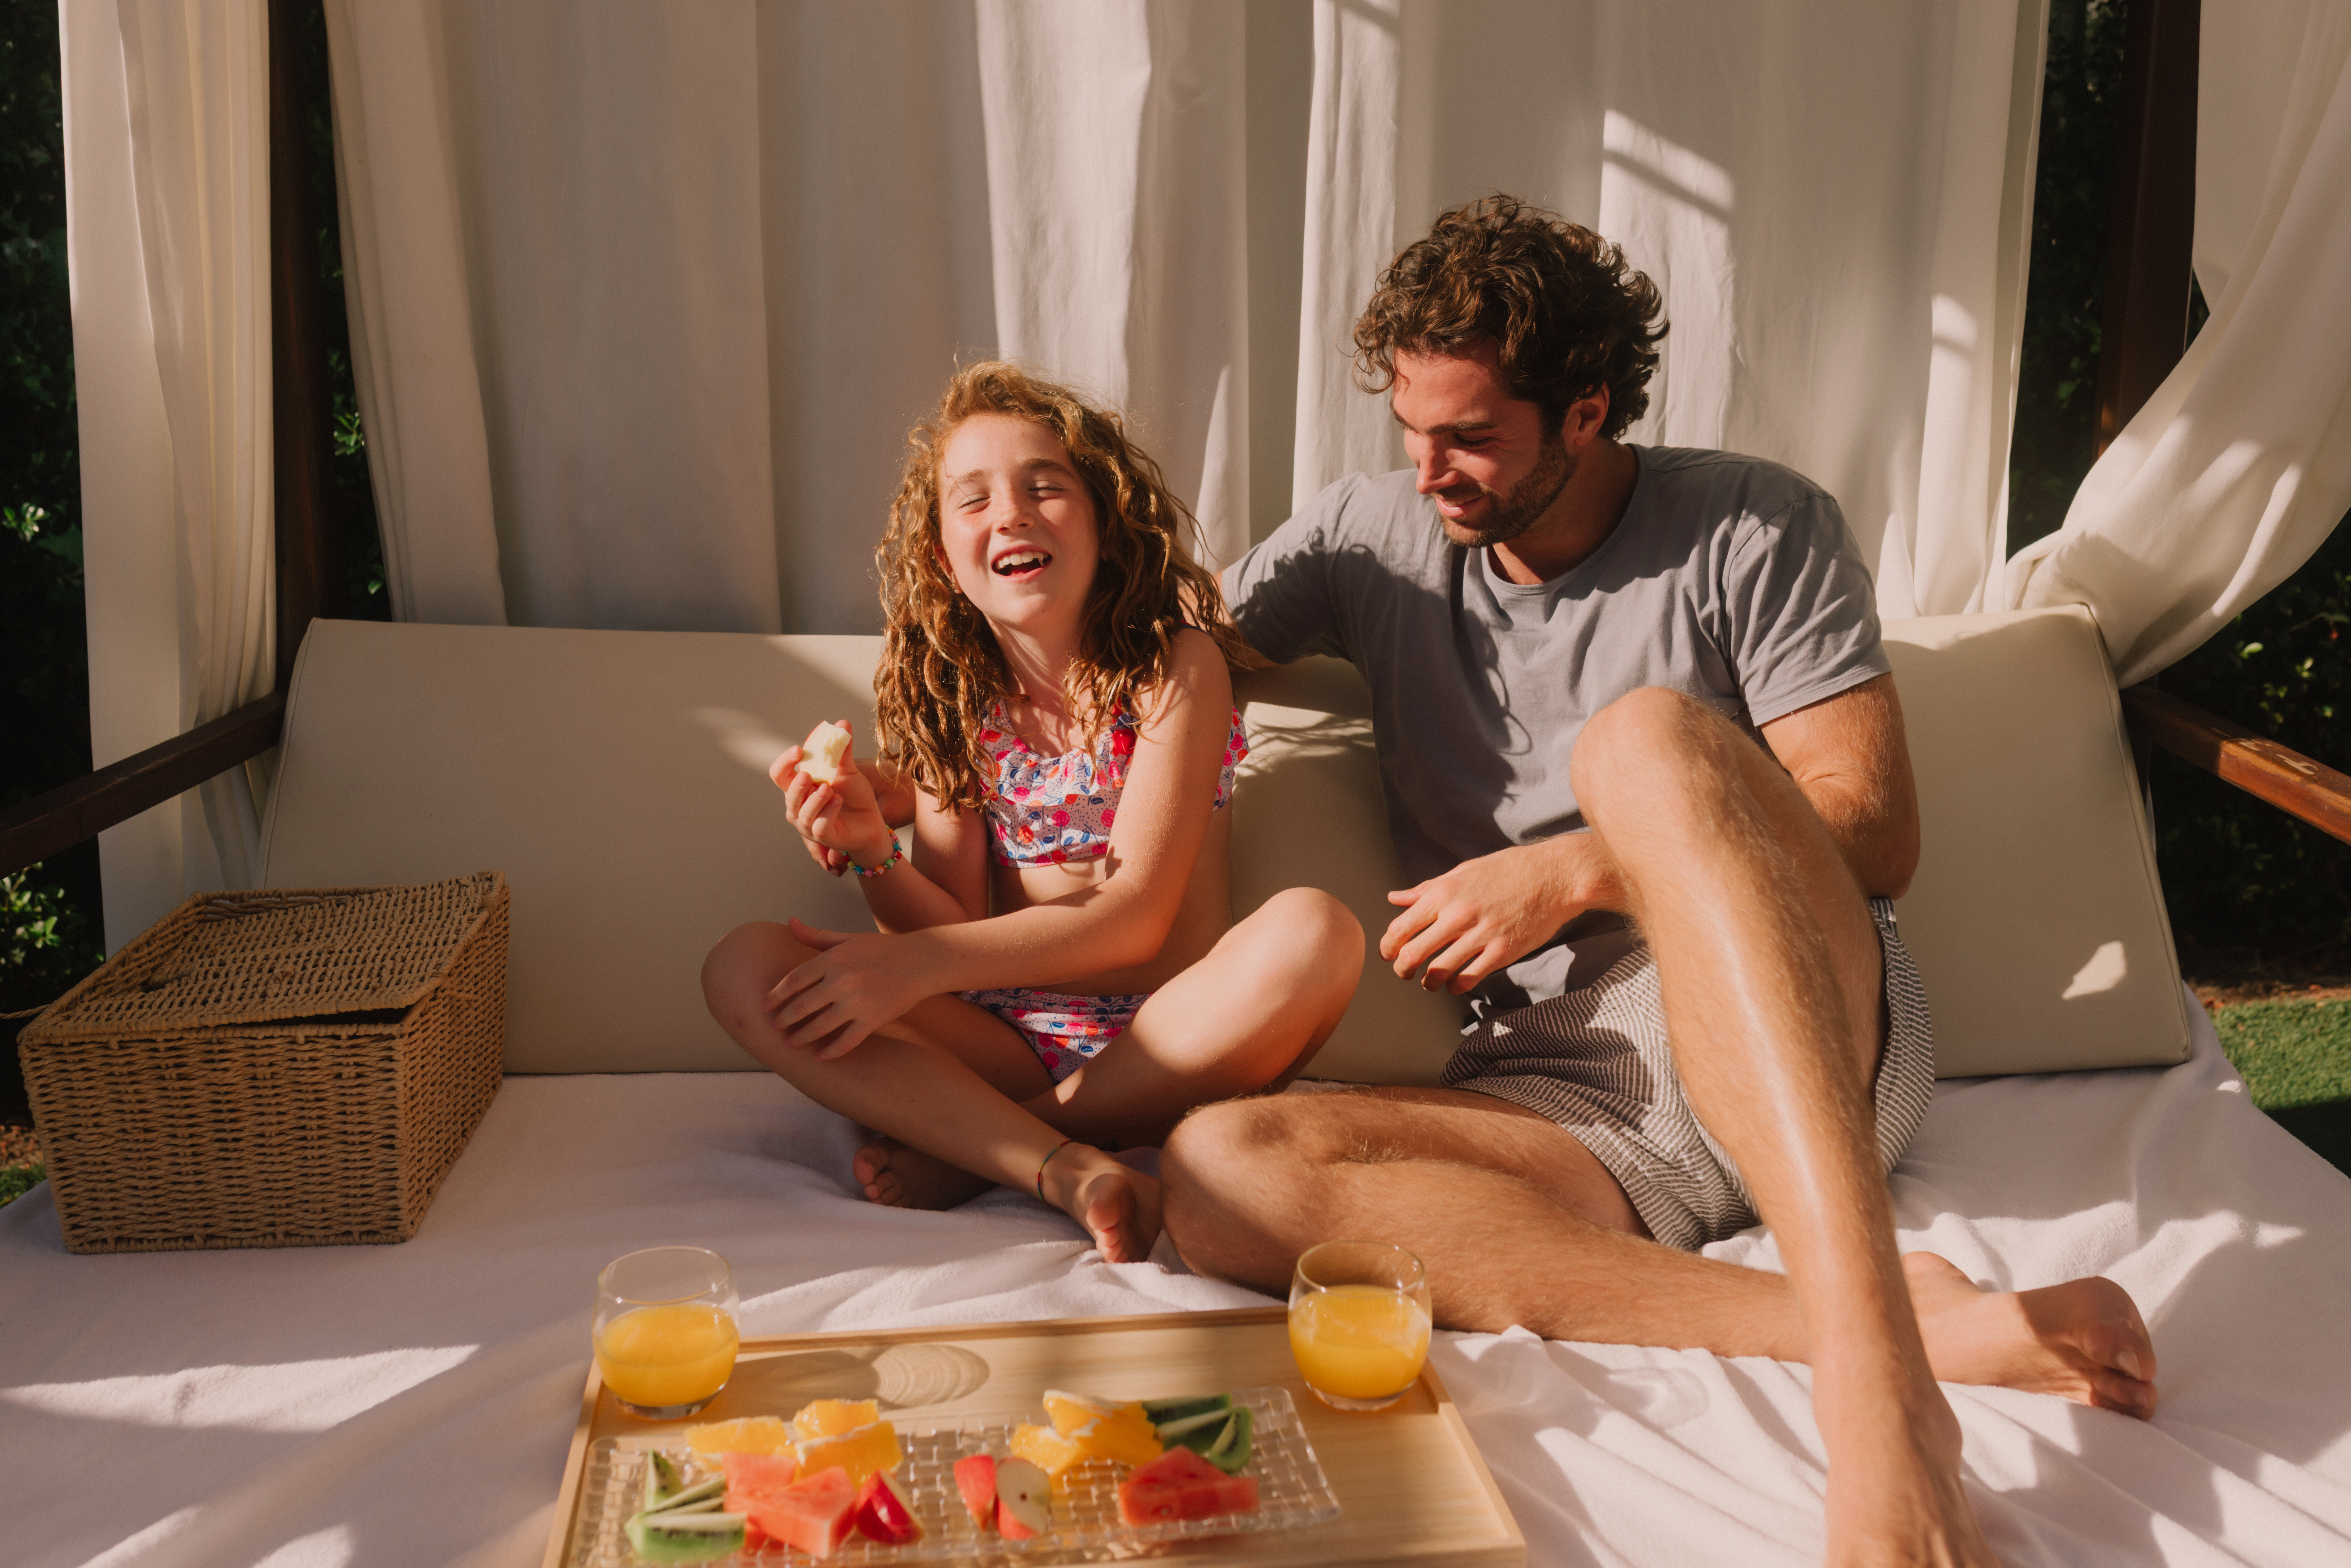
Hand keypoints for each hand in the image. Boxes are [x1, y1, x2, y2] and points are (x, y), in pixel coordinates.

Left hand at [765, 918, 927, 1057]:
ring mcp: (858, 1002)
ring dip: (801, 1037)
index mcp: (833, 958)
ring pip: (820, 1026)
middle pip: (802, 1005)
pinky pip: (846, 1041)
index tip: (765, 1006)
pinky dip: (831, 1051)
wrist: (921, 960)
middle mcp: (842, 980)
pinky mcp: (873, 1019)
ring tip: (790, 1043)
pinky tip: (819, 1057)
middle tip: (774, 1027)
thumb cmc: (882, 948)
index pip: (794, 980)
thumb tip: (789, 922)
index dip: (776, 995)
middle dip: (784, 1019)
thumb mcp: (847, 938)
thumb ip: (816, 935)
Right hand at [770, 723, 892, 872]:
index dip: (785, 762)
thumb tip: (842, 723)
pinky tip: (837, 801)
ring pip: (803, 812)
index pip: (780, 774)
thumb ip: (843, 750)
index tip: (798, 750)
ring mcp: (809, 824)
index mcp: (799, 786)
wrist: (871, 821)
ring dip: (814, 800)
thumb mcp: (848, 771)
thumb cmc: (854, 796)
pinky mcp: (824, 837)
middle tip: (808, 774)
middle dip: (797, 784)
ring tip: (828, 788)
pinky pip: (820, 826)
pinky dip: (828, 812)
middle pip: (787, 794)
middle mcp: (798, 805)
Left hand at [1380, 835, 1620, 993]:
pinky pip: (1468, 979)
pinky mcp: (1502, 952)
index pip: (1400, 928)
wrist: (1554, 876)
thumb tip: (1395, 898)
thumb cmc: (1507, 870)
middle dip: (1402, 969)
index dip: (1388, 946)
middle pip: (1413, 954)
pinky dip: (1456, 986)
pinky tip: (1456, 984)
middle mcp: (1458, 915)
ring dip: (1428, 982)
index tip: (1389, 953)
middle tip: (1404, 972)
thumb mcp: (1462, 871)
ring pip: (1438, 972)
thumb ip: (1427, 889)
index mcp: (1444, 893)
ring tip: (1429, 982)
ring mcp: (1481, 935)